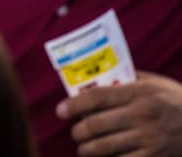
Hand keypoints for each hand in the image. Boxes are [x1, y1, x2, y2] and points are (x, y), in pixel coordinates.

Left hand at [58, 72, 181, 155]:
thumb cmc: (177, 101)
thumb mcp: (155, 83)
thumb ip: (127, 80)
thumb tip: (95, 81)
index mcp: (139, 93)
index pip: (96, 97)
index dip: (73, 105)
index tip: (61, 110)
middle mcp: (142, 115)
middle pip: (95, 125)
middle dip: (78, 131)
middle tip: (75, 132)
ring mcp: (149, 139)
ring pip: (104, 147)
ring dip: (87, 149)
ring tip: (84, 148)